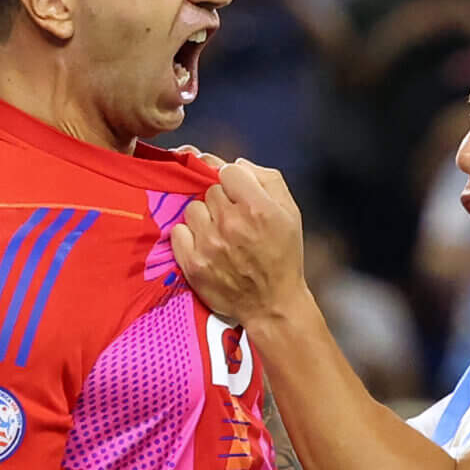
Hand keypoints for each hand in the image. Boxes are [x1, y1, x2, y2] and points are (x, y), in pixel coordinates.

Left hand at [170, 159, 305, 329]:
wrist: (271, 305)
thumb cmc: (283, 256)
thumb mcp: (290, 213)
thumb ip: (267, 179)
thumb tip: (237, 164)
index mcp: (258, 207)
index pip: (228, 170)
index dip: (234, 182)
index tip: (240, 196)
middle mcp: (231, 222)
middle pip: (209, 189)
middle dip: (221, 201)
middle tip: (233, 221)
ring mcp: (209, 244)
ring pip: (193, 209)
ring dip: (204, 219)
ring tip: (219, 235)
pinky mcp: (193, 263)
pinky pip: (179, 232)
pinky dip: (189, 237)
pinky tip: (206, 247)